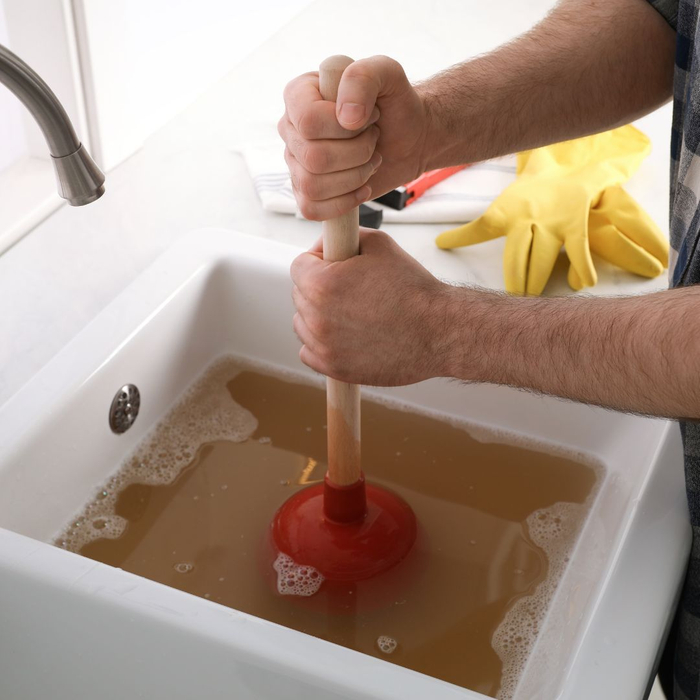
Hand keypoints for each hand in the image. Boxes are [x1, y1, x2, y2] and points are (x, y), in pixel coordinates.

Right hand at [279, 56, 431, 220]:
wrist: (408, 137)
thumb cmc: (394, 104)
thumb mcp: (387, 73)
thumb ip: (363, 77)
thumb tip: (346, 117)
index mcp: (299, 95)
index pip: (309, 121)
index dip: (344, 127)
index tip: (370, 117)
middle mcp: (291, 130)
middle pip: (313, 157)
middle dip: (357, 153)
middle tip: (374, 141)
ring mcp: (296, 163)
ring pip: (313, 186)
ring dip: (354, 177)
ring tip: (370, 161)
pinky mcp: (307, 192)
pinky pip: (311, 209)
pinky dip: (344, 202)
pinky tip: (362, 187)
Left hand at [290, 229, 451, 385]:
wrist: (439, 331)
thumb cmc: (413, 290)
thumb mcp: (380, 245)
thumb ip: (346, 238)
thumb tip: (326, 245)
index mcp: (322, 284)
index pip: (299, 266)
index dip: (318, 262)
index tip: (334, 265)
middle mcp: (317, 317)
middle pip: (300, 295)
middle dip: (319, 289)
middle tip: (350, 290)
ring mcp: (324, 346)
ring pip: (303, 324)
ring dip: (318, 317)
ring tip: (351, 313)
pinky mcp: (334, 368)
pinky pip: (309, 352)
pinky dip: (321, 344)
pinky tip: (345, 336)